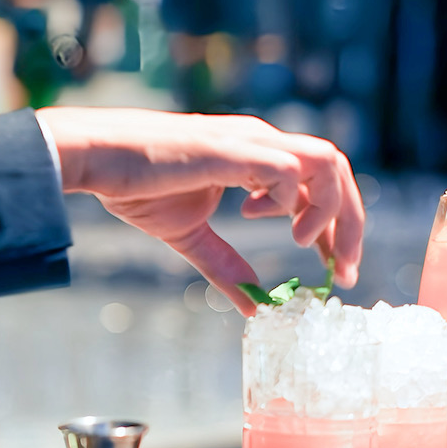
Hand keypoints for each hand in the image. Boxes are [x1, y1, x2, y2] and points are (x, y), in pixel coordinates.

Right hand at [35, 108, 364, 314]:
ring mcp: (248, 141)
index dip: (339, 225)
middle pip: (336, 168)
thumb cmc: (134, 185)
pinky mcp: (231, 150)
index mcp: (255, 154)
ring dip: (330, 209)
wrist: (95, 156)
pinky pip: (288, 170)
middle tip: (344, 271)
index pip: (321, 180)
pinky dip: (290, 202)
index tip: (336, 267)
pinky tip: (258, 219)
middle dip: (351, 223)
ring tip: (305, 244)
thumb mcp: (189, 235)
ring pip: (326, 162)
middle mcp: (260, 140)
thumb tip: (254, 307)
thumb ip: (225, 266)